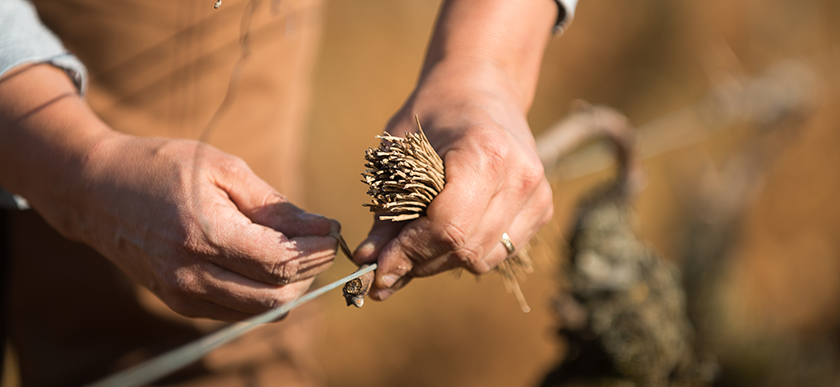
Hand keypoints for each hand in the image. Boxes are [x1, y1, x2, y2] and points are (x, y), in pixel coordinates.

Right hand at [0, 64, 337, 321]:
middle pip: (276, 296)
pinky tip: (266, 264)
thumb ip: (275, 205)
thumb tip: (322, 227)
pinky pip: (238, 312)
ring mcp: (182, 295)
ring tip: (296, 252)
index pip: (280, 262)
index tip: (333, 231)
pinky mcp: (179, 303)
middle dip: (310, 272)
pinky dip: (263, 293)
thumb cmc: (162, 167)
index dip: (317, 251)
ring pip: (260, 311)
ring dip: (290, 286)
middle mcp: (191, 274)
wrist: (96, 190)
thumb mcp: (224, 169)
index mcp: (204, 234)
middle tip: (320, 243)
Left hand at [353, 62, 553, 299]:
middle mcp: (521, 176)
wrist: (484, 88)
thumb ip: (387, 210)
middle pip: (465, 249)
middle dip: (420, 263)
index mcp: (485, 153)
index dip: (409, 254)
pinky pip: (499, 252)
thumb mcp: (400, 153)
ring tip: (412, 248)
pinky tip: (442, 236)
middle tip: (385, 264)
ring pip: (483, 259)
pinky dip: (466, 252)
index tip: (377, 268)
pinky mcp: (542, 208)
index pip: (448, 227)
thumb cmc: (434, 113)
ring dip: (441, 262)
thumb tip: (367, 263)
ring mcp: (538, 194)